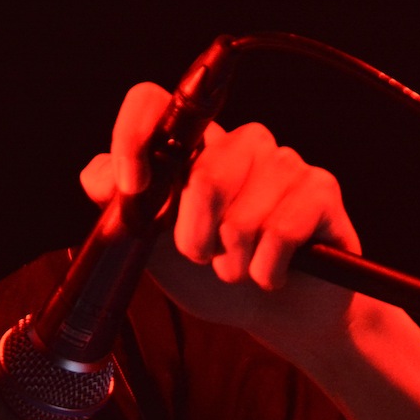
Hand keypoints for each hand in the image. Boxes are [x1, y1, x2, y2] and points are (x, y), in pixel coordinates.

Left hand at [80, 82, 364, 354]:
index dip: (134, 136)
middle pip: (205, 174)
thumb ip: (123, 213)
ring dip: (235, 263)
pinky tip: (273, 274)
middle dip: (196, 239)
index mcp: (193, 150)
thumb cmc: (215, 278)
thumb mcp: (155, 252)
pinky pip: (282, 232)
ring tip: (242, 269)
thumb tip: (99, 178)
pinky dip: (268, 270)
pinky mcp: (321, 189)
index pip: (152, 103)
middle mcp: (239, 145)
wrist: (277, 316)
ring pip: (243, 215)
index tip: (133, 187)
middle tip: (206, 258)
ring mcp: (284, 163)